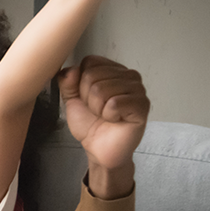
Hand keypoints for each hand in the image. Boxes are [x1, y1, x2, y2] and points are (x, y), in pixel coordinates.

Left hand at [57, 55, 148, 198]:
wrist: (98, 148)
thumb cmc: (90, 123)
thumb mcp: (71, 99)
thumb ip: (67, 82)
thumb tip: (70, 70)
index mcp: (112, 70)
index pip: (89, 62)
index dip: (80, 83)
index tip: (86, 98)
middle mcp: (128, 76)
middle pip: (93, 75)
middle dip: (87, 98)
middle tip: (97, 110)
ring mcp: (138, 90)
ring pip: (101, 89)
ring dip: (97, 108)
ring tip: (105, 115)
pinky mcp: (142, 106)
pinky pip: (114, 103)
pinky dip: (108, 115)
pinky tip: (115, 120)